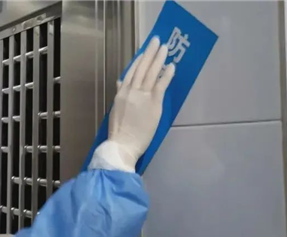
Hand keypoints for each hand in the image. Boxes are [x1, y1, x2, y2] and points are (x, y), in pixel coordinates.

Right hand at [91, 36, 174, 172]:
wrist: (122, 145)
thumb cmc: (119, 133)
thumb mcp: (115, 111)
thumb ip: (119, 94)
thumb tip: (120, 82)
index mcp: (121, 94)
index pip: (130, 72)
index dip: (138, 60)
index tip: (145, 52)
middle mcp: (131, 91)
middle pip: (141, 68)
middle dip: (150, 53)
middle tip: (157, 41)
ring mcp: (142, 96)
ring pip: (151, 73)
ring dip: (159, 59)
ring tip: (165, 48)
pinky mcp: (153, 104)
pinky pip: (161, 85)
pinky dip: (166, 75)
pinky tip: (171, 66)